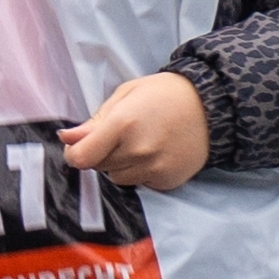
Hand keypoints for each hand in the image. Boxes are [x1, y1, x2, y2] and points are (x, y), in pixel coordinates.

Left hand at [61, 71, 212, 192]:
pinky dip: (141, 172)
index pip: (82, 157)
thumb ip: (94, 121)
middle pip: (98, 167)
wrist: (211, 106)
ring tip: (140, 143)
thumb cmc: (164, 94)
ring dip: (120, 165)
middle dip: (101, 154)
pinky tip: (155, 154)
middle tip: (120, 136)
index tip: (78, 147)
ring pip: (117, 178)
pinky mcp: (168, 180)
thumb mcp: (125, 96)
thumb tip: (67, 138)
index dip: (74, 154)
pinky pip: (140, 183)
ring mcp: (155, 168)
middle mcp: (138, 150)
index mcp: (122, 124)